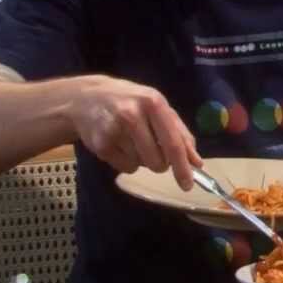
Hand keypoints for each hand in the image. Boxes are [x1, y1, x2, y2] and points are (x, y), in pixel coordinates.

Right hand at [66, 74, 202, 190]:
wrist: (86, 98)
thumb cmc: (130, 101)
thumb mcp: (157, 107)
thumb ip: (179, 132)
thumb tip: (196, 162)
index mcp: (153, 103)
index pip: (172, 142)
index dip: (182, 166)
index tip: (187, 185)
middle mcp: (133, 115)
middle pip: (157, 161)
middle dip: (160, 163)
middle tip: (152, 149)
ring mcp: (114, 130)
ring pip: (141, 165)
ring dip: (141, 159)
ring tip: (131, 139)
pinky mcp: (101, 144)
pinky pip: (125, 168)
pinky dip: (126, 162)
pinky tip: (119, 144)